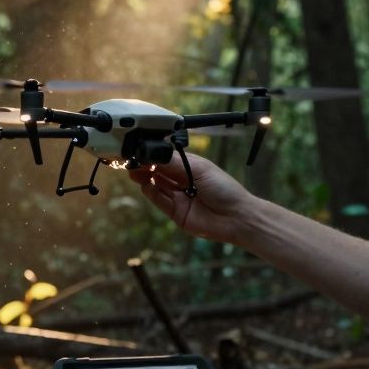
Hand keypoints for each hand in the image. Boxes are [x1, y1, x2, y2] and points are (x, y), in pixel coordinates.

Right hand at [127, 153, 257, 245]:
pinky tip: (146, 184)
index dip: (152, 155)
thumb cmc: (224, 189)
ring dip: (144, 178)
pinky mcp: (175, 212)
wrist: (236, 217)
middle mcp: (181, 181)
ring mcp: (178, 197)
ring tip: (135, 170)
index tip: (140, 151)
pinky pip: (159, 200)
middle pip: (157, 172)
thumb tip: (153, 154)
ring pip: (155, 185)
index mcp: (189, 167)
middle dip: (145, 165)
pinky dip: (151, 192)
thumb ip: (175, 163)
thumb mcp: (199, 170)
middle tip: (132, 161)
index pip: (165, 159)